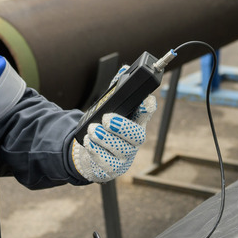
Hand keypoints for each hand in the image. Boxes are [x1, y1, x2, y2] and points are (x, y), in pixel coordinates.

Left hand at [71, 66, 156, 182]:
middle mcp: (133, 141)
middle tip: (106, 119)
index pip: (146, 113)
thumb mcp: (108, 109)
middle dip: (122, 126)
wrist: (92, 155)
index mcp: (135, 122)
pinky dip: (95, 150)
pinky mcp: (113, 168)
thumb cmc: (105, 130)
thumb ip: (115, 91)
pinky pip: (106, 162)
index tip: (145, 101)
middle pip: (137, 136)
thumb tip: (123, 69)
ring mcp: (124, 156)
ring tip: (92, 130)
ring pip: (120, 149)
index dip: (148, 108)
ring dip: (104, 138)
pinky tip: (89, 142)